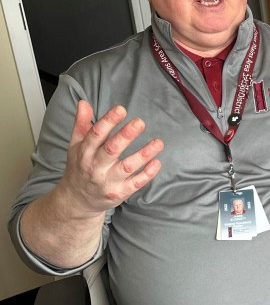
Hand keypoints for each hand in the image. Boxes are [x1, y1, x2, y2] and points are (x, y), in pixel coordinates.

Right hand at [57, 101, 163, 217]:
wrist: (76, 201)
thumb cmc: (79, 167)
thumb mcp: (76, 145)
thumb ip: (81, 124)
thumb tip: (84, 103)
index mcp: (84, 152)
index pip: (96, 134)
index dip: (108, 121)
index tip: (121, 109)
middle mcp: (95, 167)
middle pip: (111, 150)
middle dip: (125, 136)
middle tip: (140, 122)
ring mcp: (107, 181)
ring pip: (127, 167)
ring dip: (143, 155)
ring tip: (158, 143)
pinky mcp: (119, 193)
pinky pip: (135, 184)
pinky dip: (147, 174)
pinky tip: (157, 162)